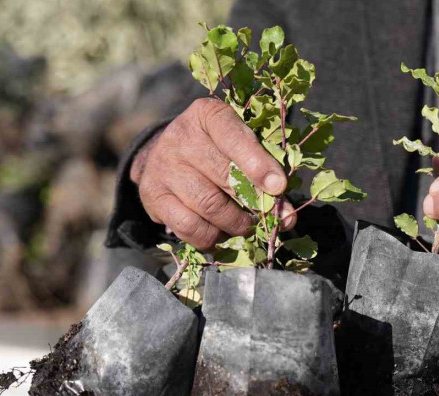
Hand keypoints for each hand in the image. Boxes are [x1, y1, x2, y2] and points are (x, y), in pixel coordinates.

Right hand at [130, 97, 295, 250]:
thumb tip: (285, 216)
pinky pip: (188, 226)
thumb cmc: (218, 149)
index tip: (278, 187)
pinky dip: (212, 237)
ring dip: (235, 223)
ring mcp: (163, 166)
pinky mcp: (153, 195)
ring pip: (208, 205)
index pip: (233, 137)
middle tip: (269, 217)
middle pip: (224, 176)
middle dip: (254, 202)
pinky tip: (223, 234)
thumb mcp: (241, 145)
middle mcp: (181, 136)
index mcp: (208, 115)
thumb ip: (265, 171)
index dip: (258, 164)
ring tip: (247, 226)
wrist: (168, 154)